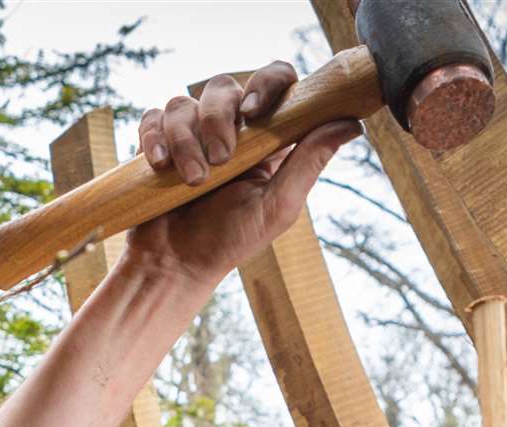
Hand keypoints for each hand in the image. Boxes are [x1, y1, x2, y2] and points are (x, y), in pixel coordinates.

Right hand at [125, 61, 362, 284]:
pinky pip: (153, 117)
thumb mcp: (279, 206)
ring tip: (191, 181)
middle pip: (224, 87)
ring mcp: (190, 134)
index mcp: (265, 137)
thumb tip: (353, 123)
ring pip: (184, 103)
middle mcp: (229, 129)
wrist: (176, 265)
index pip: (275, 82)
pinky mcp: (157, 142)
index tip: (253, 110)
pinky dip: (154, 137)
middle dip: (218, 120)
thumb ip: (310, 161)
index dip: (267, 82)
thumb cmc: (231, 241)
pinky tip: (160, 165)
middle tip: (220, 160)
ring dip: (185, 140)